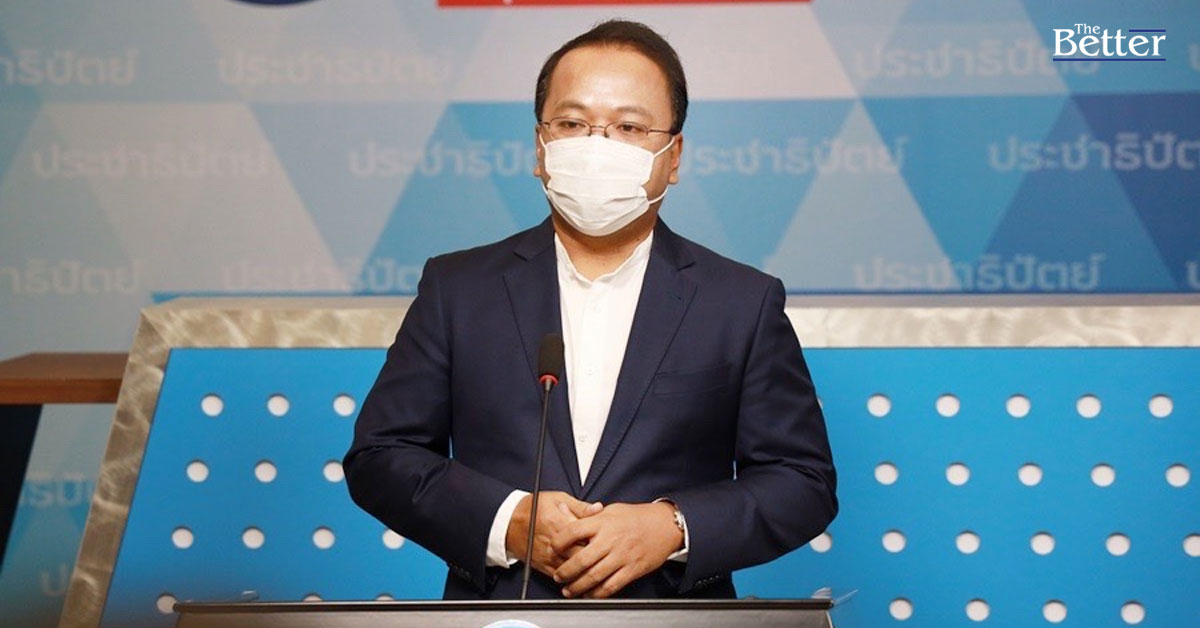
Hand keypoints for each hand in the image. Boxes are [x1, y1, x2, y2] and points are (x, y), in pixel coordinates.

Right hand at [506, 491, 602, 578]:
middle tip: (607, 554)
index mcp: (558, 522)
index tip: (608, 537)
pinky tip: (584, 574)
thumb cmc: (532, 508)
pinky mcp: (543, 565)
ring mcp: (548, 556)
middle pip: (580, 554)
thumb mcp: (557, 498)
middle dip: (595, 556)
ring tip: (599, 565)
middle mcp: (553, 542)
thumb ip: (580, 506)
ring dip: (586, 569)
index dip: (599, 537)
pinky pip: (562, 576)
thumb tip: (599, 508)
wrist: (508, 523)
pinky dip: (574, 577)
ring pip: (573, 568)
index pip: (584, 534)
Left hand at [551, 501, 683, 598]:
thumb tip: (565, 512)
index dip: (559, 542)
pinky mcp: (632, 569)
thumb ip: (589, 516)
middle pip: (581, 559)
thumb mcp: (611, 510)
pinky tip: (589, 594)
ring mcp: (622, 556)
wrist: (665, 526)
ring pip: (594, 576)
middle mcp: (611, 539)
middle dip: (565, 571)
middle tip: (557, 575)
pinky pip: (611, 586)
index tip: (552, 548)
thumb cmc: (637, 517)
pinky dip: (597, 593)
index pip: (573, 531)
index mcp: (604, 522)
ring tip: (568, 590)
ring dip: (577, 586)